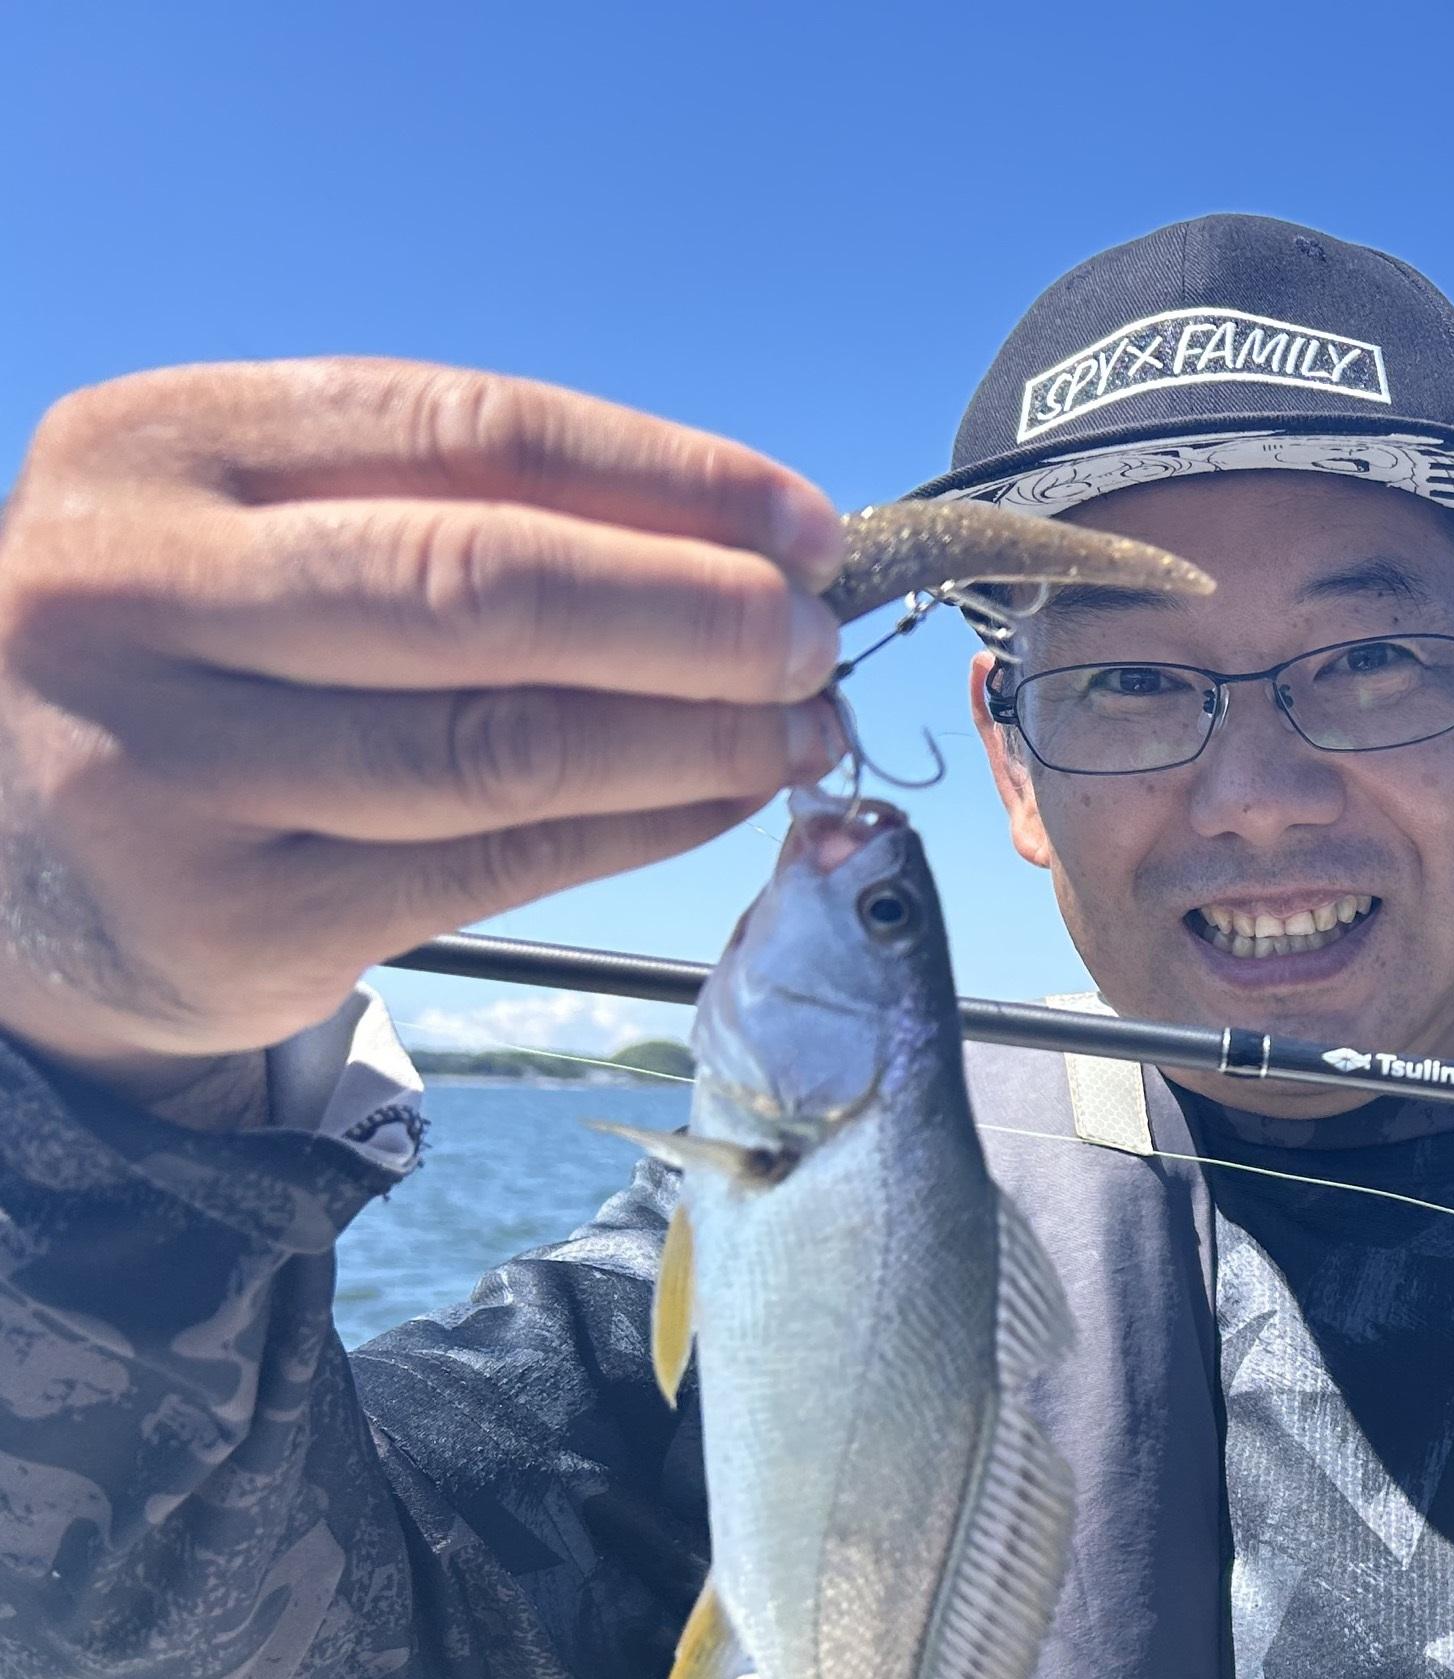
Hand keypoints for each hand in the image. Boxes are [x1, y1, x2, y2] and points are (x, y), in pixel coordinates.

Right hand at [0, 358, 849, 1098]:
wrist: (1, 851)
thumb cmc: (197, 654)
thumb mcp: (263, 529)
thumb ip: (451, 507)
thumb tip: (741, 537)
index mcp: (156, 445)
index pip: (464, 434)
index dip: (666, 479)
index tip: (805, 525)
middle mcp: (134, 593)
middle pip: (487, 589)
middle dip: (695, 613)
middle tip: (815, 638)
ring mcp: (167, 764)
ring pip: (504, 744)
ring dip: (696, 735)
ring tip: (803, 724)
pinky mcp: (231, 913)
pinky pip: (494, 861)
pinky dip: (643, 824)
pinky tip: (723, 795)